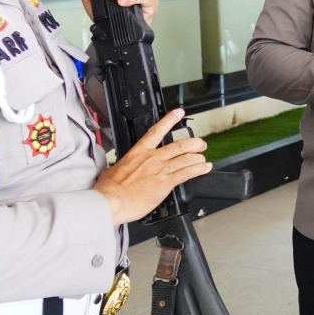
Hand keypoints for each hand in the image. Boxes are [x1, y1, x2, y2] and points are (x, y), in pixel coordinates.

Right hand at [93, 108, 210, 225]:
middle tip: (200, 144)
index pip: (156, 131)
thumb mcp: (114, 169)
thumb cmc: (109, 189)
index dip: (169, 120)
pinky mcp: (166, 183)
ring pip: (186, 158)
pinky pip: (187, 173)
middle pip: (179, 145)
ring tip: (204, 158)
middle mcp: (152, 158)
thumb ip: (125, 166)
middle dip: (193, 143)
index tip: (178, 113)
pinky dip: (199, 169)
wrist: (111, 201)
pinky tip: (204, 168)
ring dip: (198, 157)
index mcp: (138, 152)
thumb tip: (123, 169)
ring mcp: (161, 169)